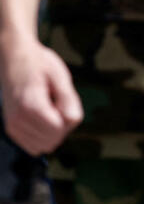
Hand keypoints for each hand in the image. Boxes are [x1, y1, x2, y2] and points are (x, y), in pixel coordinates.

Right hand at [0, 35, 81, 154]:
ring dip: (52, 132)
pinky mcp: (11, 129)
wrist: (14, 57)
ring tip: (47, 108)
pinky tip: (42, 118)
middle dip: (62, 126)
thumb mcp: (60, 76)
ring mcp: (12, 126)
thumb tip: (72, 120)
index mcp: (30, 106)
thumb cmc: (39, 64)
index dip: (68, 118)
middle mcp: (17, 119)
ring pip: (44, 146)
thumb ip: (69, 100)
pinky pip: (33, 146)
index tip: (62, 100)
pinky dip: (42, 136)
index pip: (58, 130)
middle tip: (56, 103)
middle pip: (52, 140)